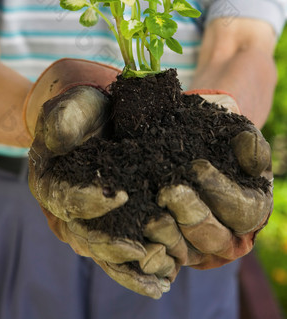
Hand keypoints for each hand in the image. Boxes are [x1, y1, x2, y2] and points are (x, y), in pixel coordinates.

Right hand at [26, 59, 174, 297]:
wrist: (96, 114)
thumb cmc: (81, 110)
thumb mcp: (70, 107)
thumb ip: (62, 120)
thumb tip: (59, 141)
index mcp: (49, 183)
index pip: (67, 200)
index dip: (90, 201)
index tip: (120, 195)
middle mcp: (66, 210)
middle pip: (86, 236)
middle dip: (114, 245)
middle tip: (144, 250)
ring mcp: (89, 221)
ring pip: (105, 253)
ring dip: (131, 268)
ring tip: (161, 277)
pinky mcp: (111, 224)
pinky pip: (121, 252)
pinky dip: (140, 269)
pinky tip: (165, 279)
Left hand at [150, 91, 272, 268]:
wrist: (184, 144)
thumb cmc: (215, 139)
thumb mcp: (235, 134)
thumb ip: (249, 144)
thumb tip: (254, 162)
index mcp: (251, 211)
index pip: (243, 211)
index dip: (221, 191)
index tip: (197, 167)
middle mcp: (228, 238)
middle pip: (213, 238)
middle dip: (191, 214)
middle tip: (168, 191)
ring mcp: (197, 250)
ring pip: (185, 252)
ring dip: (167, 235)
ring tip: (151, 217)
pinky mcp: (169, 253)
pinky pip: (159, 259)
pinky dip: (149, 251)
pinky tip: (138, 237)